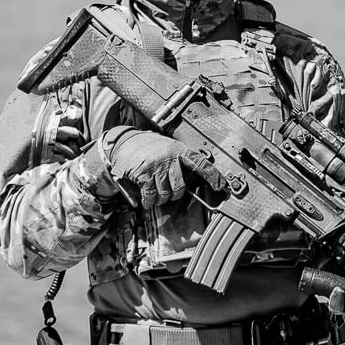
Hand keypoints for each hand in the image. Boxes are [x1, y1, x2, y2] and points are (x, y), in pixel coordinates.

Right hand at [101, 126, 225, 208]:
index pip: (200, 163)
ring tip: (156, 194)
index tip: (221, 186)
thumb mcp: (168, 147)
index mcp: (179, 149)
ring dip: (161, 199)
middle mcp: (169, 157)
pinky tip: (147, 199)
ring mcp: (156, 166)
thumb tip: (195, 178)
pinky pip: (151, 195)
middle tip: (169, 193)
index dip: (212, 176)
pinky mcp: (143, 174)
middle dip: (175, 194)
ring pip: (166, 193)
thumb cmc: (148, 146)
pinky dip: (149, 201)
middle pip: (180, 187)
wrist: (123, 142)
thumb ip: (180, 161)